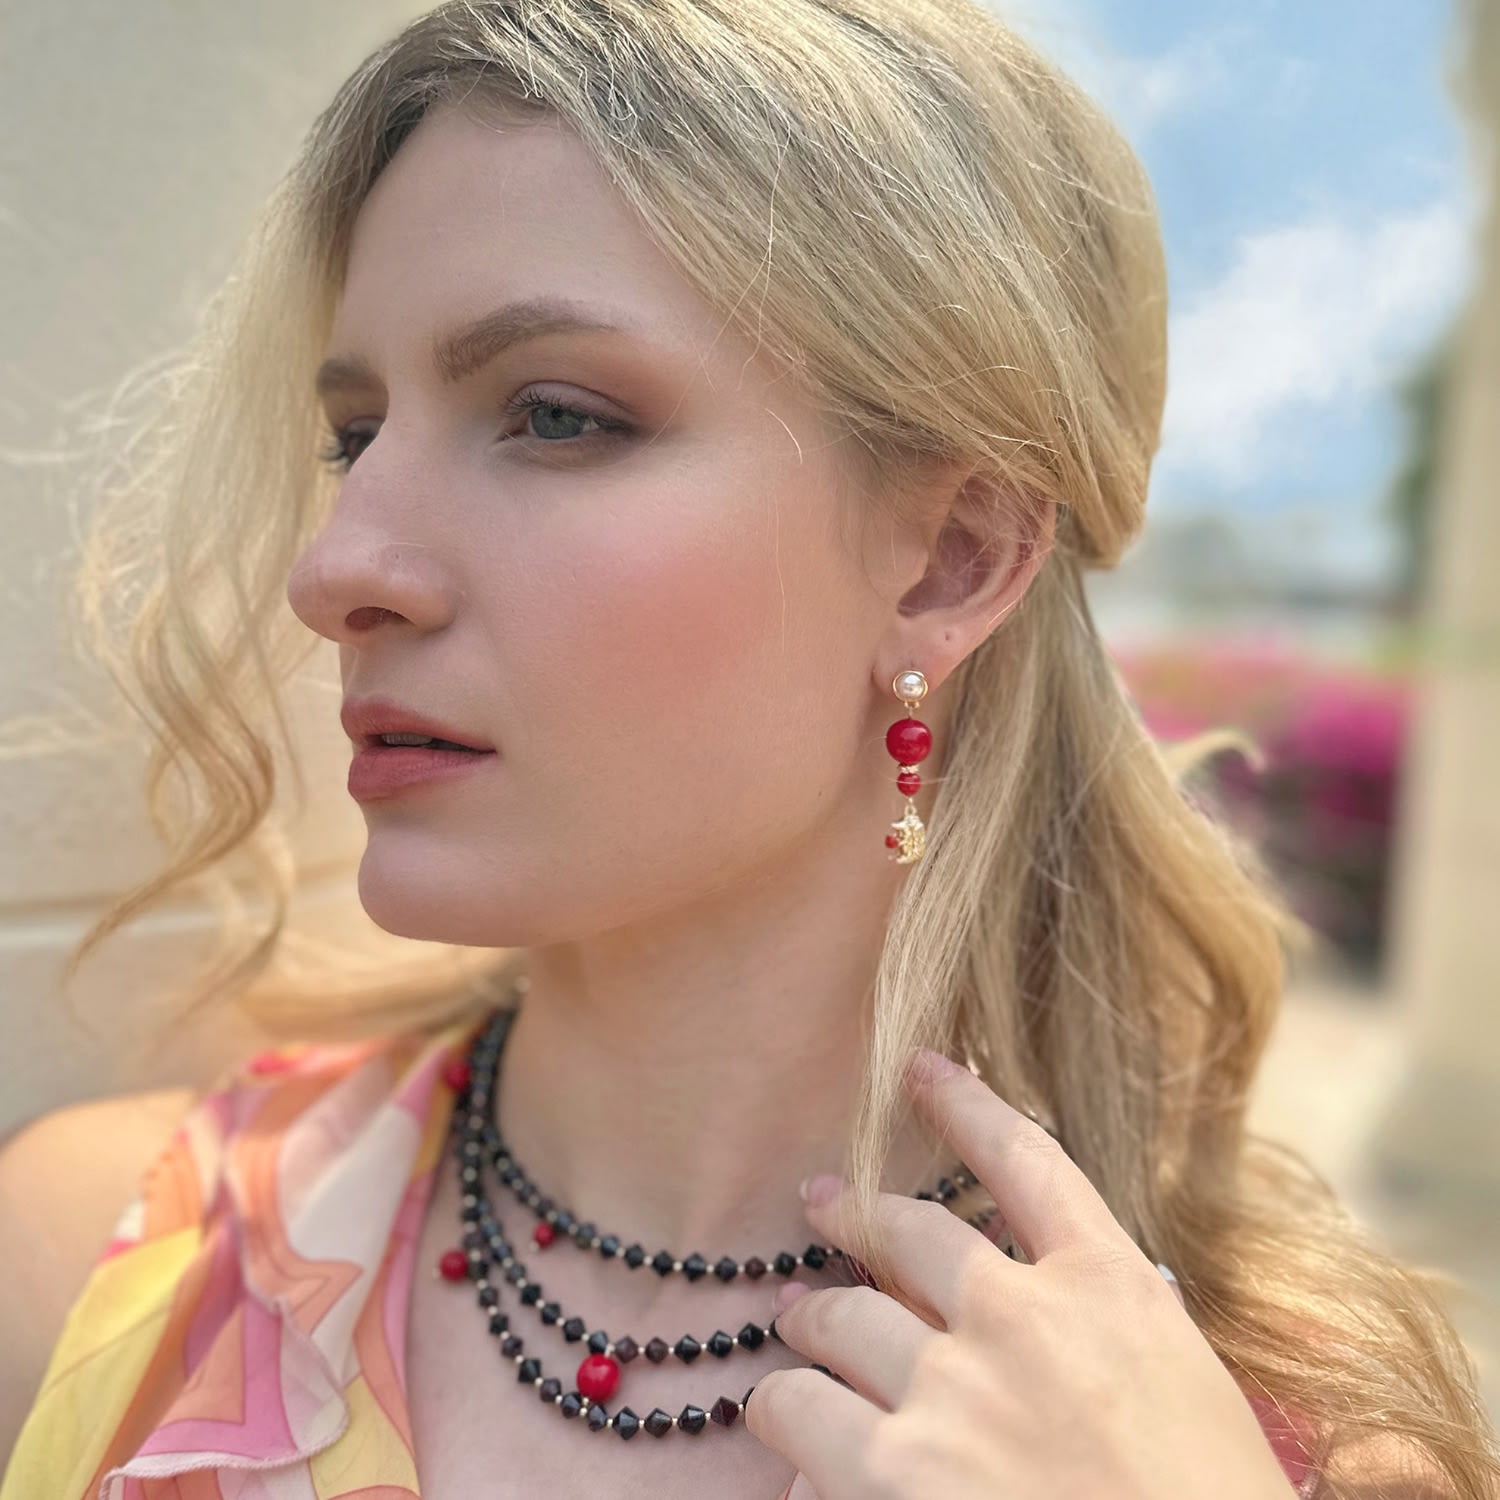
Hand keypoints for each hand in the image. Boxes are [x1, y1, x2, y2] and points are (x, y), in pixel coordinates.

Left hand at [744, 1049, 1296, 1499]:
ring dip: (806, 1325)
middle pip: (905, 1232)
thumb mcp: (1198, 1404)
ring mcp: (950, 1394)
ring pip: (836, 1321)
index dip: (965, 1106)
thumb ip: (1127, 1339)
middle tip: (819, 1205)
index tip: (920, 1069)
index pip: (1026, 1163)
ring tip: (788, 1329)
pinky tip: (790, 1444)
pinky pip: (799, 1420)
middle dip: (850, 1213)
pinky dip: (791, 1431)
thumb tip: (1082, 1304)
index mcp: (1113, 1295)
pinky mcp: (889, 1476)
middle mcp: (1021, 1322)